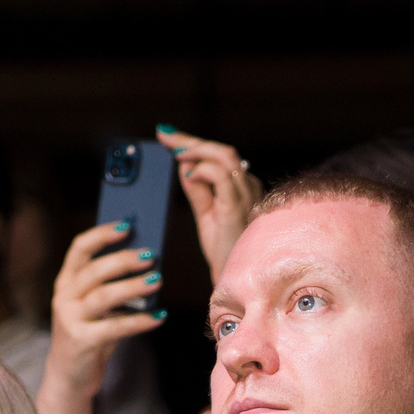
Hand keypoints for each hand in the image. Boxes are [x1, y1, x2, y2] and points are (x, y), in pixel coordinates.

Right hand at [41, 221, 165, 403]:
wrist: (69, 378)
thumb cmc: (89, 335)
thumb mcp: (94, 307)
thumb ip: (109, 285)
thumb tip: (145, 262)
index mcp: (66, 282)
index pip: (80, 248)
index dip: (103, 234)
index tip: (127, 225)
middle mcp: (64, 297)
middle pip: (95, 270)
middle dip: (124, 260)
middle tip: (151, 256)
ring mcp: (70, 320)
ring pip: (104, 296)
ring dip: (133, 287)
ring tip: (157, 281)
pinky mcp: (81, 342)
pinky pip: (115, 327)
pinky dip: (140, 321)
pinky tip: (159, 317)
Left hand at [156, 126, 261, 275]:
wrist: (234, 279)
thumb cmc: (224, 251)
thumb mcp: (206, 215)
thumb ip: (198, 190)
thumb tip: (184, 166)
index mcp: (244, 187)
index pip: (220, 156)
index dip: (194, 143)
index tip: (168, 135)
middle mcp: (249, 186)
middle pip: (222, 150)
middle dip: (190, 140)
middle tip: (164, 135)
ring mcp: (246, 195)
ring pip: (224, 155)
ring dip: (195, 150)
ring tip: (174, 153)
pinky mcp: (237, 207)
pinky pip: (222, 176)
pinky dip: (202, 170)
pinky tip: (188, 174)